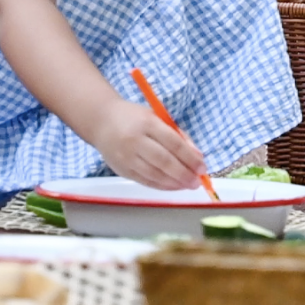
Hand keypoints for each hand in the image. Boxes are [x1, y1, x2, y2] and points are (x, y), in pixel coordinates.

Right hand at [86, 101, 207, 190]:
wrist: (101, 121)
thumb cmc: (134, 118)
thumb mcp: (157, 118)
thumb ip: (178, 135)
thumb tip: (197, 156)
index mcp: (147, 123)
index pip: (173, 143)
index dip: (190, 157)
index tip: (202, 167)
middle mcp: (135, 140)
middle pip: (164, 161)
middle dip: (184, 173)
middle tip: (197, 181)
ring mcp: (126, 157)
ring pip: (154, 175)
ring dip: (174, 183)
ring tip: (188, 185)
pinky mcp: (121, 169)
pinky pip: (145, 181)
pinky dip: (161, 186)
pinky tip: (173, 186)